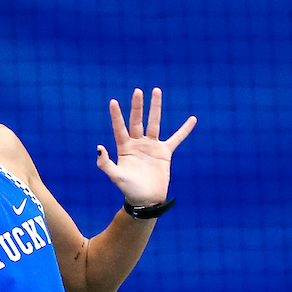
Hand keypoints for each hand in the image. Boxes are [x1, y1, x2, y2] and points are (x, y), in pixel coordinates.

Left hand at [96, 88, 195, 205]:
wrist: (146, 200)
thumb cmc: (129, 190)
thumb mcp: (115, 176)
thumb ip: (105, 163)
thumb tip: (99, 146)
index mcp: (125, 149)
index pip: (120, 128)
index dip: (116, 116)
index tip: (113, 102)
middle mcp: (138, 144)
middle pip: (137, 121)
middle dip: (138, 107)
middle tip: (137, 91)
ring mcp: (151, 147)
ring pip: (154, 123)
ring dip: (155, 108)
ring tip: (156, 91)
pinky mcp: (164, 152)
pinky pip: (176, 138)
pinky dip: (184, 130)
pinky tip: (192, 119)